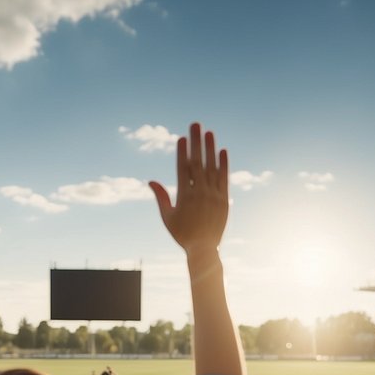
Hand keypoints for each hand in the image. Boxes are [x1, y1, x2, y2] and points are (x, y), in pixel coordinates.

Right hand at [150, 122, 228, 258]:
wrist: (204, 249)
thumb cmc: (182, 234)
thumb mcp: (167, 217)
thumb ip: (161, 197)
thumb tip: (151, 180)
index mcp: (184, 197)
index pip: (183, 169)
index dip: (182, 152)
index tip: (182, 138)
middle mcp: (200, 193)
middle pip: (198, 163)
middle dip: (196, 142)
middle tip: (195, 125)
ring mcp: (213, 196)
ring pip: (212, 167)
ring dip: (210, 148)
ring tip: (209, 132)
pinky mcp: (224, 200)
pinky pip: (224, 178)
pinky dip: (223, 164)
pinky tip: (222, 151)